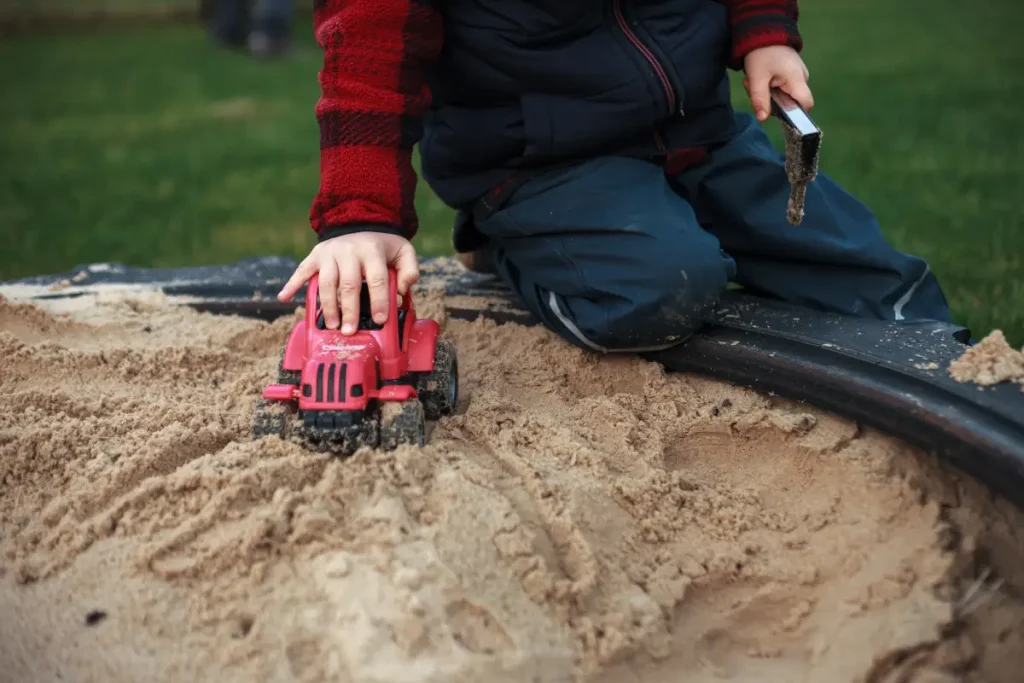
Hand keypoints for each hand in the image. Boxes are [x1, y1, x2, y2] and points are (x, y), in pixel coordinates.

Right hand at [278, 232, 418, 333]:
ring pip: (326, 282)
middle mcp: (349, 251)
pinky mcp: (315, 255)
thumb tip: (402, 289)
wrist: (359, 221)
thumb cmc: (382, 245)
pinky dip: (292, 284)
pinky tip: (284, 298)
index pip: (376, 279)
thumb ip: (409, 269)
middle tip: (350, 331)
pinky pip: (302, 270)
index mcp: (372, 250)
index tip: (379, 320)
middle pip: (348, 284)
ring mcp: (329, 253)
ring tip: (332, 325)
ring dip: (328, 306)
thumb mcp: (403, 251)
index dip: (378, 301)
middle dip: (349, 310)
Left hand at [742, 45, 813, 121]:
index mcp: (797, 79)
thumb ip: (760, 100)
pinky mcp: (790, 72)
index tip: (777, 113)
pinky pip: (781, 86)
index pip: (806, 104)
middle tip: (754, 89)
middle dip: (770, 101)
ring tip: (754, 80)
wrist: (763, 31)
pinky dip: (768, 85)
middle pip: (790, 101)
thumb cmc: (761, 52)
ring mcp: (796, 74)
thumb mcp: (757, 78)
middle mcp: (802, 77)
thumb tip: (763, 119)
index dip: (795, 114)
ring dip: (766, 92)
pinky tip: (760, 76)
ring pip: (783, 95)